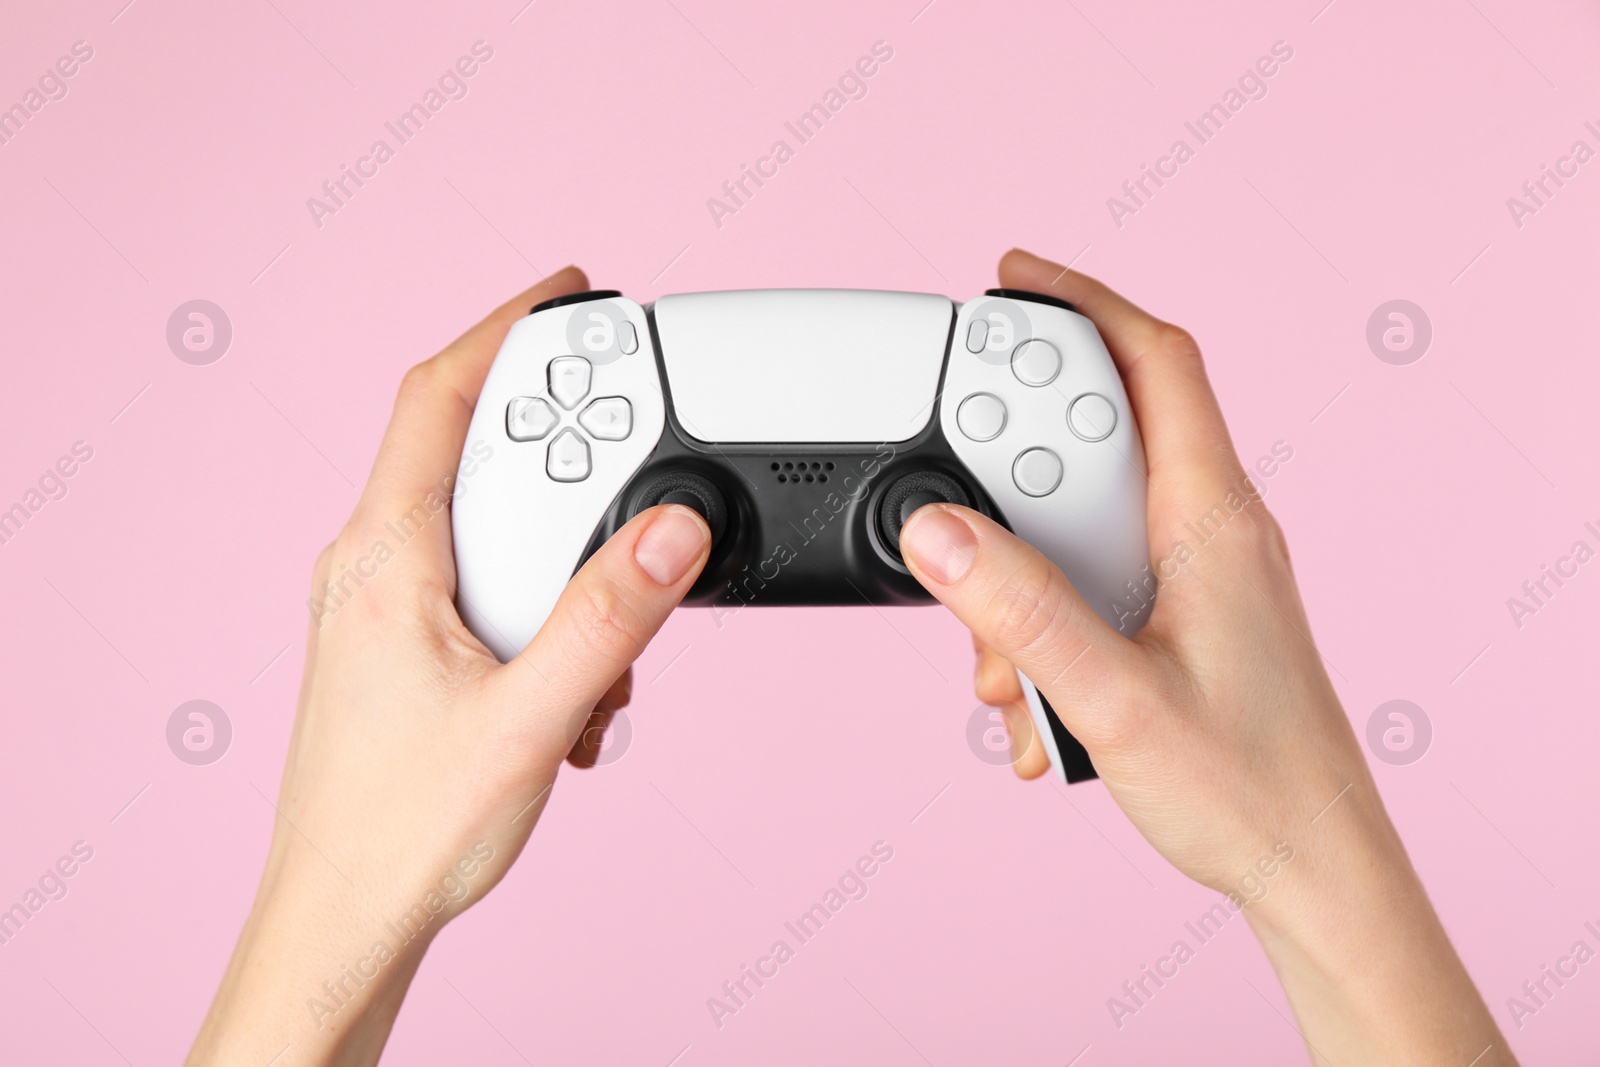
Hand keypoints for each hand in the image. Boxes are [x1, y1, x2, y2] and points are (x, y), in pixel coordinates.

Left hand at [187, 268, 712, 1065]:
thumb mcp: (530, 719)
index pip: (438, 397)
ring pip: (493, 528)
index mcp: (385, 555)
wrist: (345, 917)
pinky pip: (488, 584)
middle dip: (569, 462)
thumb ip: (606, 619)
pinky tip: (583, 686)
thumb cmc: (402, 829)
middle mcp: (374, 565)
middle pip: (479, 453)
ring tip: (611, 644)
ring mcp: (385, 606)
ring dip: (569, 562)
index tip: (572, 294)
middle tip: (635, 474)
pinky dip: (551, 610)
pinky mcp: (405, 645)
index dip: (506, 327)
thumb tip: (669, 533)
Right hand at [898, 248, 1513, 1065]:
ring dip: (1020, 579)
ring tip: (1004, 667)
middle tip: (959, 501)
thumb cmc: (1248, 788)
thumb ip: (1020, 610)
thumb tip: (937, 532)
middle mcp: (1209, 530)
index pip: (1156, 363)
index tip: (1010, 280)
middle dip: (1015, 472)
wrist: (1310, 869)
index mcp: (1211, 518)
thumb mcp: (1113, 696)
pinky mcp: (1179, 619)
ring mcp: (1196, 576)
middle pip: (1097, 439)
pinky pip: (1090, 582)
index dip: (1084, 302)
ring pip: (1080, 523)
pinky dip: (1042, 624)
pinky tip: (1034, 699)